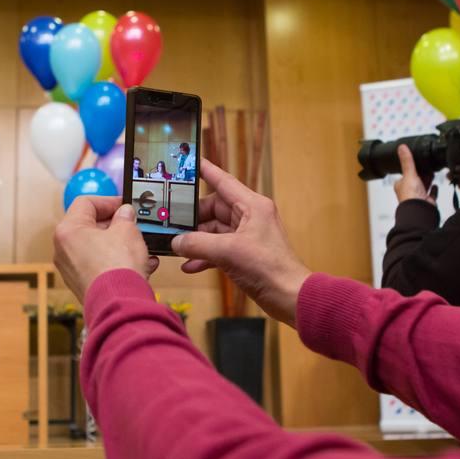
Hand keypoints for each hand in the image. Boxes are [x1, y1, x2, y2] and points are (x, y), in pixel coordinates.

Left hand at [53, 196, 159, 302]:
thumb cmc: (117, 268)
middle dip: (117, 225)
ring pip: (99, 248)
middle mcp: (64, 250)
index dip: (109, 201)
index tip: (125, 205)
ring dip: (121, 245)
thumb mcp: (127, 230)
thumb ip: (125, 217)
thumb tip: (125, 214)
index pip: (86, 203)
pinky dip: (119, 263)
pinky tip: (141, 265)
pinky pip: (102, 266)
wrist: (119, 304)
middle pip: (91, 227)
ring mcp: (73, 270)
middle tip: (134, 225)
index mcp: (68, 231)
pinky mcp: (84, 285)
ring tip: (142, 247)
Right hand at [171, 159, 311, 326]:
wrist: (288, 296)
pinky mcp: (245, 254)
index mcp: (252, 206)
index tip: (190, 162)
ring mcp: (247, 236)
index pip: (223, 181)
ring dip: (196, 240)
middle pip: (214, 209)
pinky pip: (218, 249)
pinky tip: (189, 266)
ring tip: (177, 247)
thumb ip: (198, 244)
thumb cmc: (269, 268)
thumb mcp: (227, 252)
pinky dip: (204, 256)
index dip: (206, 171)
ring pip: (214, 231)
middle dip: (193, 219)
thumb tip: (177, 242)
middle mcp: (250, 217)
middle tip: (171, 223)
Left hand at [392, 145, 436, 204]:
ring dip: (428, 180)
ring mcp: (419, 197)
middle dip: (421, 174)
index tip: (417, 162)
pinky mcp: (428, 201)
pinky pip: (431, 194)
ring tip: (432, 172)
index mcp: (401, 185)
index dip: (411, 169)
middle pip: (416, 180)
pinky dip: (433, 190)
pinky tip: (436, 186)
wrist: (419, 210)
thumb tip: (402, 148)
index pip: (405, 174)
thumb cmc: (410, 196)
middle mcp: (409, 191)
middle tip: (427, 166)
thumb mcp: (409, 174)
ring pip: (424, 186)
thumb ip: (407, 161)